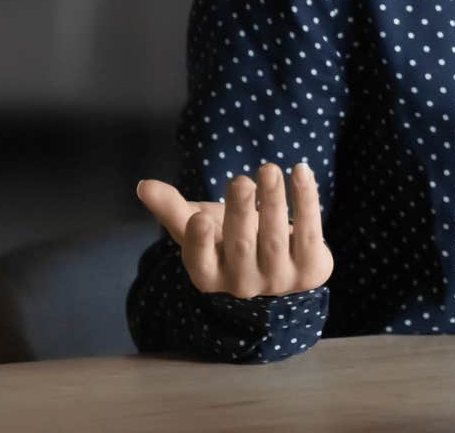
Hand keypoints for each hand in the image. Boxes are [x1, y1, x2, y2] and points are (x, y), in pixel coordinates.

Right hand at [135, 161, 332, 298]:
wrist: (283, 261)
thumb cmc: (230, 239)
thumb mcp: (200, 225)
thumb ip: (172, 208)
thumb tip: (142, 185)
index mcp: (210, 276)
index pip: (200, 263)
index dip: (199, 242)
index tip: (198, 217)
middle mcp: (244, 285)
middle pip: (240, 246)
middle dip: (240, 211)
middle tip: (241, 180)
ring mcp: (280, 281)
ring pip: (276, 238)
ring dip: (274, 200)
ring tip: (269, 169)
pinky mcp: (311, 270)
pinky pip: (310, 232)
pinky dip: (306, 200)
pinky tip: (300, 171)